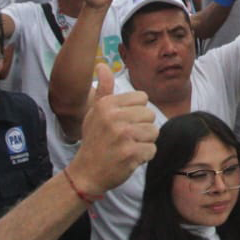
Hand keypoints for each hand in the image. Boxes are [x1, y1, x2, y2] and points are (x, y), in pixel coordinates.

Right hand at [67, 64, 157, 193]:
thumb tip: (102, 65)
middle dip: (142, 127)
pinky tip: (130, 158)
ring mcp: (123, 136)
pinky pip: (152, 149)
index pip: (143, 98)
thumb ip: (104, 89)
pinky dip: (144, 156)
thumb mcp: (94, 112)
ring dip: (145, 142)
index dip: (137, 111)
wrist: (86, 174)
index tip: (124, 122)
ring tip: (128, 147)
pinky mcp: (130, 154)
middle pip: (150, 114)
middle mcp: (114, 117)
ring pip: (154, 132)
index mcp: (107, 104)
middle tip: (126, 137)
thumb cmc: (94, 140)